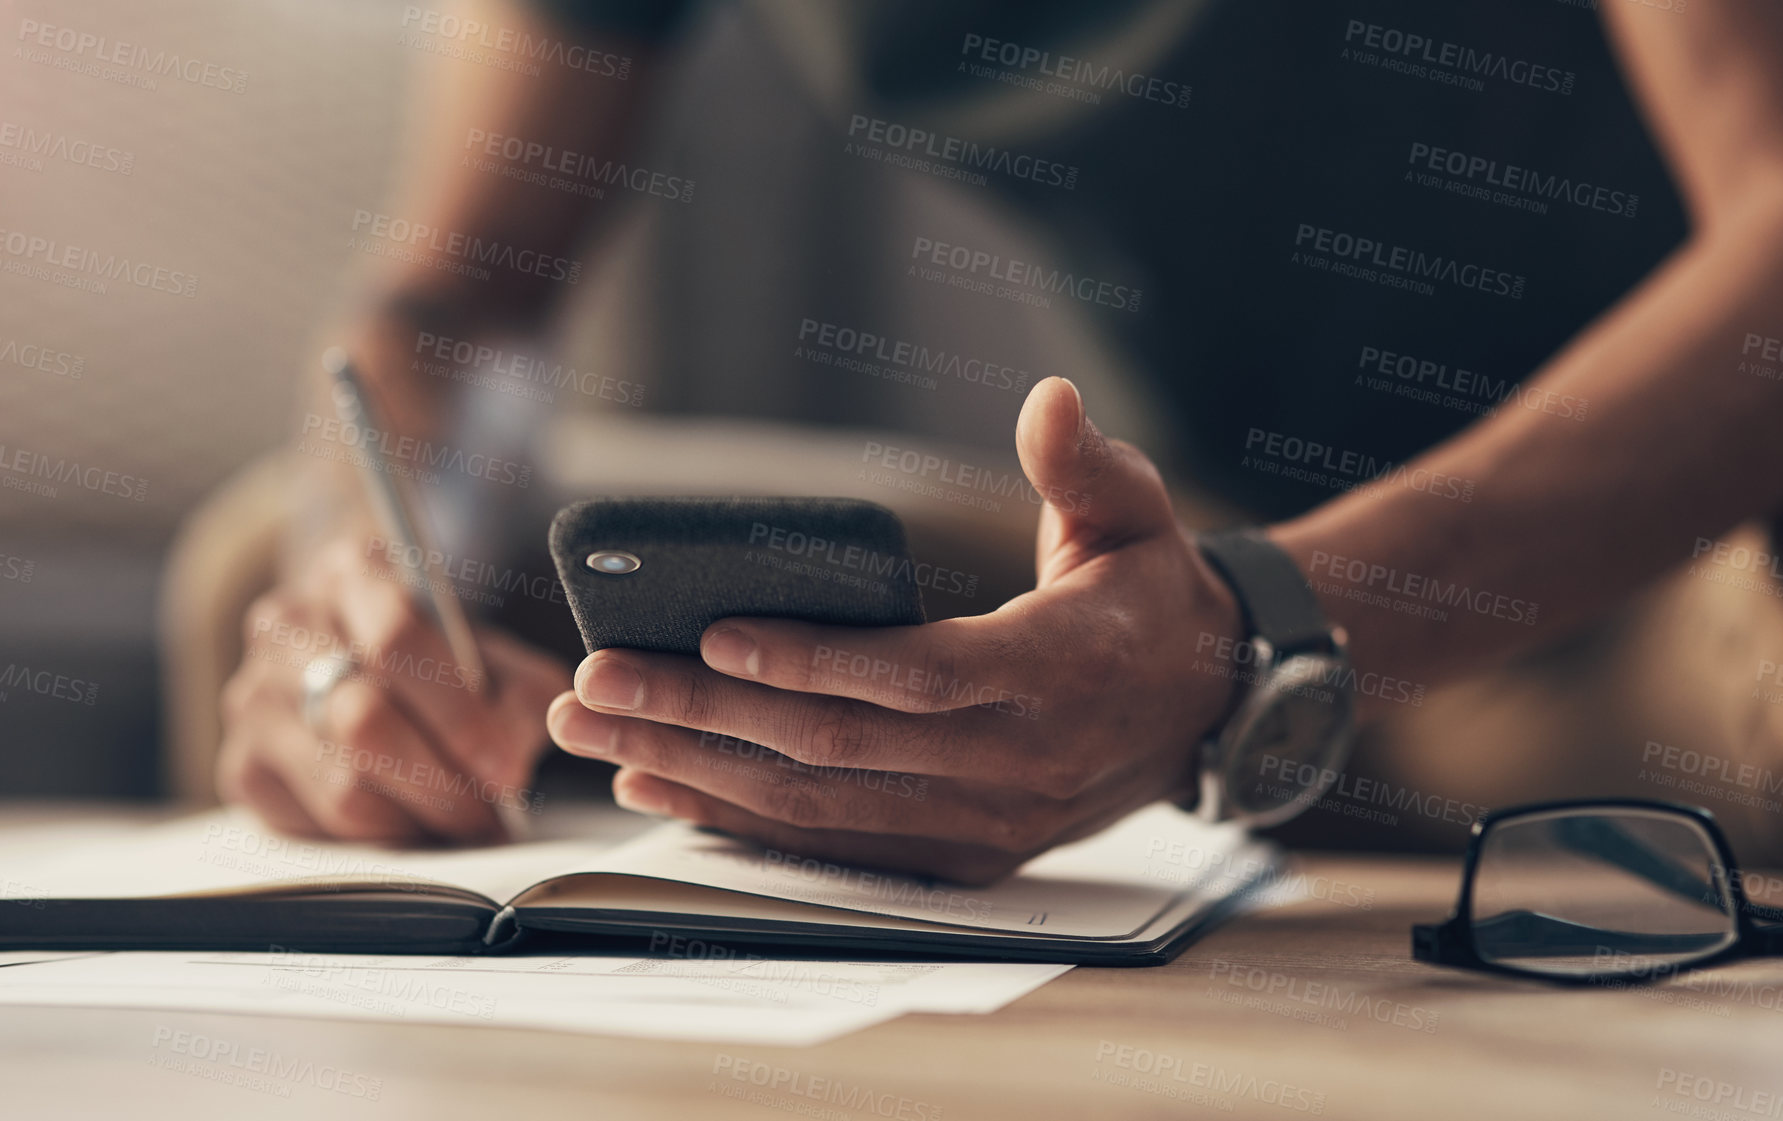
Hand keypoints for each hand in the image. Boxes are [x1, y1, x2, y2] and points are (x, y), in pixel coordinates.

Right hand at [218, 536, 568, 844]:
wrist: (370, 659)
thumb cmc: (447, 660)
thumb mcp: (499, 658)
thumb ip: (521, 699)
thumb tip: (504, 765)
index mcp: (353, 572)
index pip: (396, 641)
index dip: (458, 715)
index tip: (505, 767)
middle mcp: (286, 625)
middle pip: (362, 721)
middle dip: (441, 782)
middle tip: (490, 814)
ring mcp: (253, 695)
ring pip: (340, 785)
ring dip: (416, 817)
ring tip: (463, 822)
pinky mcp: (242, 765)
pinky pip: (315, 825)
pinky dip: (377, 837)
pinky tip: (413, 821)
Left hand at [546, 378, 1243, 882]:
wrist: (1206, 709)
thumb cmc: (1148, 596)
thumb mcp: (1136, 515)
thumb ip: (1084, 463)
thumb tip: (1049, 399)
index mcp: (1058, 670)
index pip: (919, 676)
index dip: (813, 662)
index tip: (709, 636)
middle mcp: (1018, 761)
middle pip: (837, 749)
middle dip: (701, 717)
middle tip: (590, 686)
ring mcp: (987, 822)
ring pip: (819, 808)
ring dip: (696, 772)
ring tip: (595, 734)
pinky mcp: (963, 854)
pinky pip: (835, 847)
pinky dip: (742, 821)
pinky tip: (661, 787)